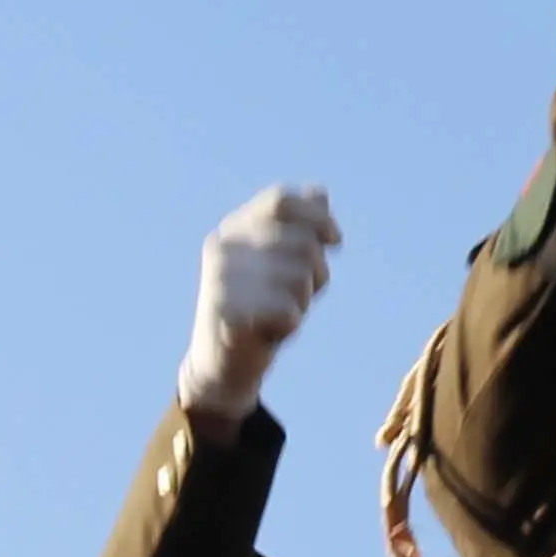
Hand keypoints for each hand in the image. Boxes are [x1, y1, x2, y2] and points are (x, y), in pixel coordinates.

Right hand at [174, 184, 338, 435]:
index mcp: (234, 228)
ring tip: (282, 313)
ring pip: (299, 277)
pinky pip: (287, 309)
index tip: (335, 241)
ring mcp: (220, 278)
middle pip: (302, 243)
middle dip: (317, 272)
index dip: (317, 217)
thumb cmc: (258, 306)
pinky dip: (290, 324)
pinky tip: (272, 331)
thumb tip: (319, 193)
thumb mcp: (280, 263)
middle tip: (302, 295)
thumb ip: (298, 228)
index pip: (281, 201)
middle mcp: (223, 246)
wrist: (221, 363)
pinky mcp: (225, 313)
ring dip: (303, 301)